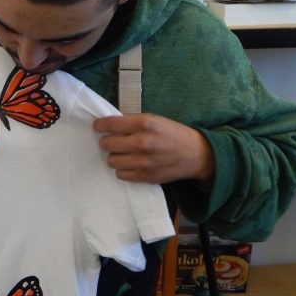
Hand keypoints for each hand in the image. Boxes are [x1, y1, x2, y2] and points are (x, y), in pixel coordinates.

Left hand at [93, 113, 213, 185]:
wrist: (197, 154)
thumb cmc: (173, 134)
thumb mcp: (154, 120)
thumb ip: (132, 122)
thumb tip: (107, 125)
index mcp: (144, 123)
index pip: (109, 124)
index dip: (99, 126)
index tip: (98, 127)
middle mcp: (142, 142)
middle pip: (106, 144)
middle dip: (107, 142)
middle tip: (113, 141)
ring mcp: (143, 161)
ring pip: (111, 161)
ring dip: (114, 157)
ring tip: (123, 154)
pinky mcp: (146, 176)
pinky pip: (120, 174)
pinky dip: (123, 169)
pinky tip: (130, 164)